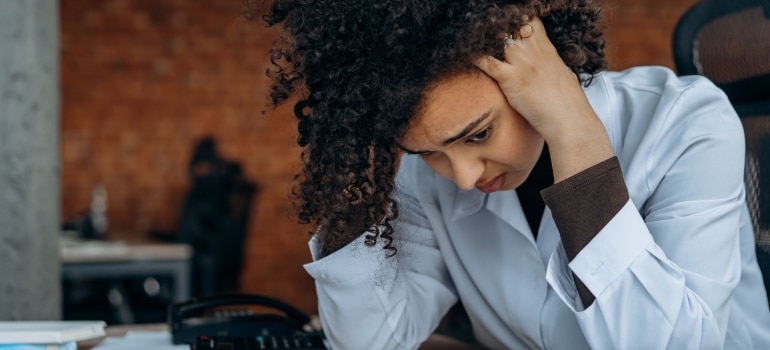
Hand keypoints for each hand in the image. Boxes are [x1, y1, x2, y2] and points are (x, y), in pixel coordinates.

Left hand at [475, 17, 613, 180]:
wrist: (568, 120)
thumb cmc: (567, 102)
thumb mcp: (562, 74)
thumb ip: (552, 64)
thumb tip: (551, 64)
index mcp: (546, 48)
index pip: (529, 20)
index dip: (517, 19)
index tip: (506, 23)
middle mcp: (533, 51)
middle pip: (512, 24)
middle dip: (497, 26)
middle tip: (484, 29)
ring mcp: (521, 63)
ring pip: (497, 39)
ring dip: (483, 39)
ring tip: (471, 39)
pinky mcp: (511, 79)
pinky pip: (487, 62)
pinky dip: (475, 58)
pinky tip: (466, 56)